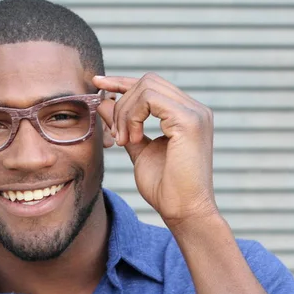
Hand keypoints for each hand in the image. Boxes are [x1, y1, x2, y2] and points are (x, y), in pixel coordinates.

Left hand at [94, 73, 217, 227]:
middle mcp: (195, 109)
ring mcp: (195, 113)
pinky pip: (150, 99)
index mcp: (187, 115)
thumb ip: (125, 125)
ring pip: (146, 87)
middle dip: (122, 102)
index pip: (152, 86)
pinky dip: (134, 116)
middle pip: (148, 81)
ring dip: (126, 113)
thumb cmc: (166, 188)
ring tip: (125, 140)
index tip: (98, 83)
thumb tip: (104, 101)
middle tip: (117, 135)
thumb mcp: (139, 150)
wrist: (184, 211)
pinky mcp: (189, 120)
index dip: (123, 82)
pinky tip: (134, 139)